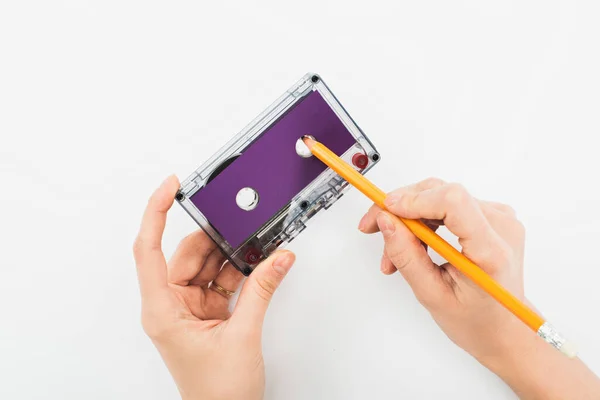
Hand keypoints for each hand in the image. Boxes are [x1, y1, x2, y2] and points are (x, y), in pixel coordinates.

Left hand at [133, 176, 294, 399]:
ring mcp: (189, 309)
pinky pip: (219, 280)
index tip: (169, 187)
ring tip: (254, 243)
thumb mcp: (242, 335)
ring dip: (229, 254)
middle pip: (185, 254)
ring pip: (205, 265)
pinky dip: (238, 271)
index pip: (148, 250)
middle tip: (239, 221)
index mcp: (162, 310)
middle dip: (213, 237)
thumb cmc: (218, 392)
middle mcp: (170, 306)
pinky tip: (256, 263)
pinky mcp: (207, 313)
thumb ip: (262, 290)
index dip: (155, 213)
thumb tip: (279, 257)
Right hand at [359, 178, 599, 398]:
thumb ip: (407, 257)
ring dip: (409, 216)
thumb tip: (386, 221)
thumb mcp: (432, 296)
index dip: (414, 199)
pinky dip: (423, 218)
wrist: (505, 327)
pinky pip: (447, 204)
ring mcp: (499, 217)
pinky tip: (412, 243)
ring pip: (439, 195)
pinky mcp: (491, 215)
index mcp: (491, 251)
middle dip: (401, 207)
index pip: (453, 202)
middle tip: (372, 227)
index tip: (385, 212)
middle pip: (442, 192)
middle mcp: (501, 226)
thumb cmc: (476, 320)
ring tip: (392, 251)